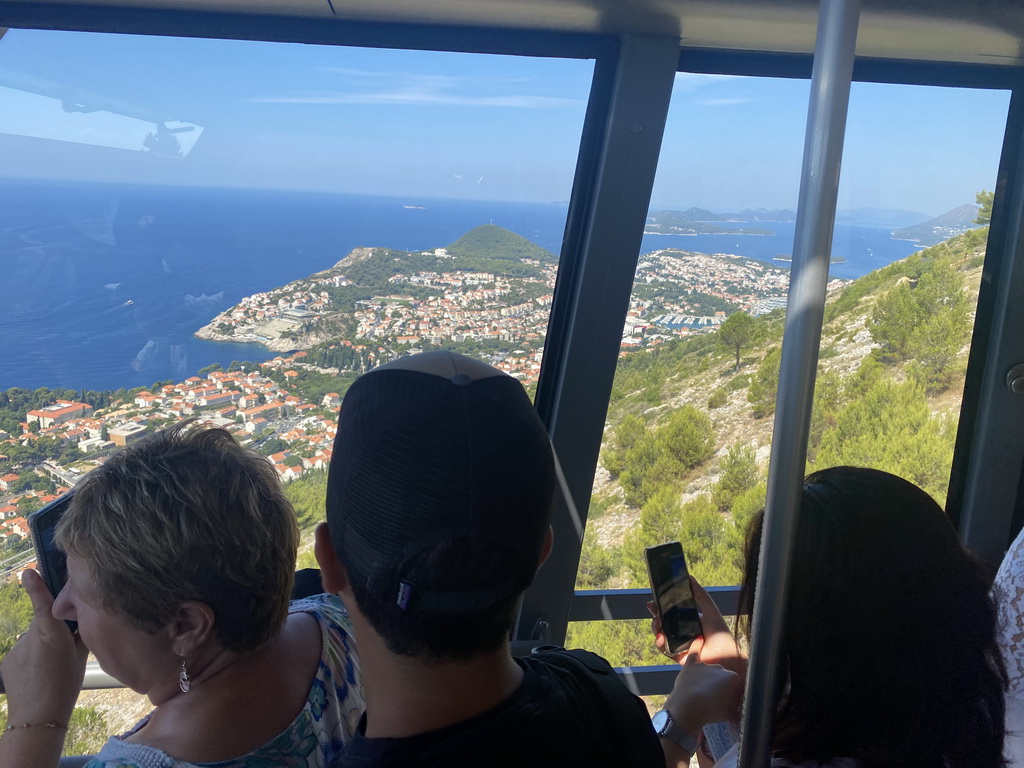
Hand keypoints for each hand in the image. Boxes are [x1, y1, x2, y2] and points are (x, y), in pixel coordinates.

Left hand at [1, 569, 86, 728]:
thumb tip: (80, 617)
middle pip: (43, 622)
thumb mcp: (81, 657)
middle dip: (52, 628)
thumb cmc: (66, 686)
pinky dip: (30, 657)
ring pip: (32, 638)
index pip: (44, 605)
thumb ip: (79, 633)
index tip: (28, 571)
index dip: (37, 587)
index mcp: (51, 635)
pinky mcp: (6, 660)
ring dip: (41, 644)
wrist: (37, 718)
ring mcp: (15, 649)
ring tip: (50, 666)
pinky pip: (22, 650)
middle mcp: (30, 638)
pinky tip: (37, 673)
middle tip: (64, 647)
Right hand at [650, 578, 745, 674]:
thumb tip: (689, 577)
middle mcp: (681, 632)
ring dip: (656, 628)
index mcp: (688, 621)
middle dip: (655, 615)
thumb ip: (700, 594)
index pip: (670, 612)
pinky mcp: (677, 656)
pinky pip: (664, 649)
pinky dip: (659, 643)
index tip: (653, 600)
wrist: (725, 655)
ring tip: (657, 623)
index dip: (660, 606)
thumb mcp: (710, 610)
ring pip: (660, 635)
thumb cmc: (720, 633)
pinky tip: (661, 637)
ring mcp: (678, 644)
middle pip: (662, 623)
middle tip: (653, 609)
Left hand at [665, 654, 741, 736]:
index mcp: (732, 678)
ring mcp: (704, 665)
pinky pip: (694, 653)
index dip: (732, 693)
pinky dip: (696, 646)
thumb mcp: (728, 713)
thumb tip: (738, 710)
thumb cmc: (710, 711)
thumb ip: (734, 708)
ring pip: (709, 670)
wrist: (689, 706)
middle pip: (722, 676)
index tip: (729, 701)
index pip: (736, 683)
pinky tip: (699, 639)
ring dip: (708, 677)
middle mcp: (720, 668)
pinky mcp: (690, 666)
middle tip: (715, 699)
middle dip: (720, 686)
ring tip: (703, 692)